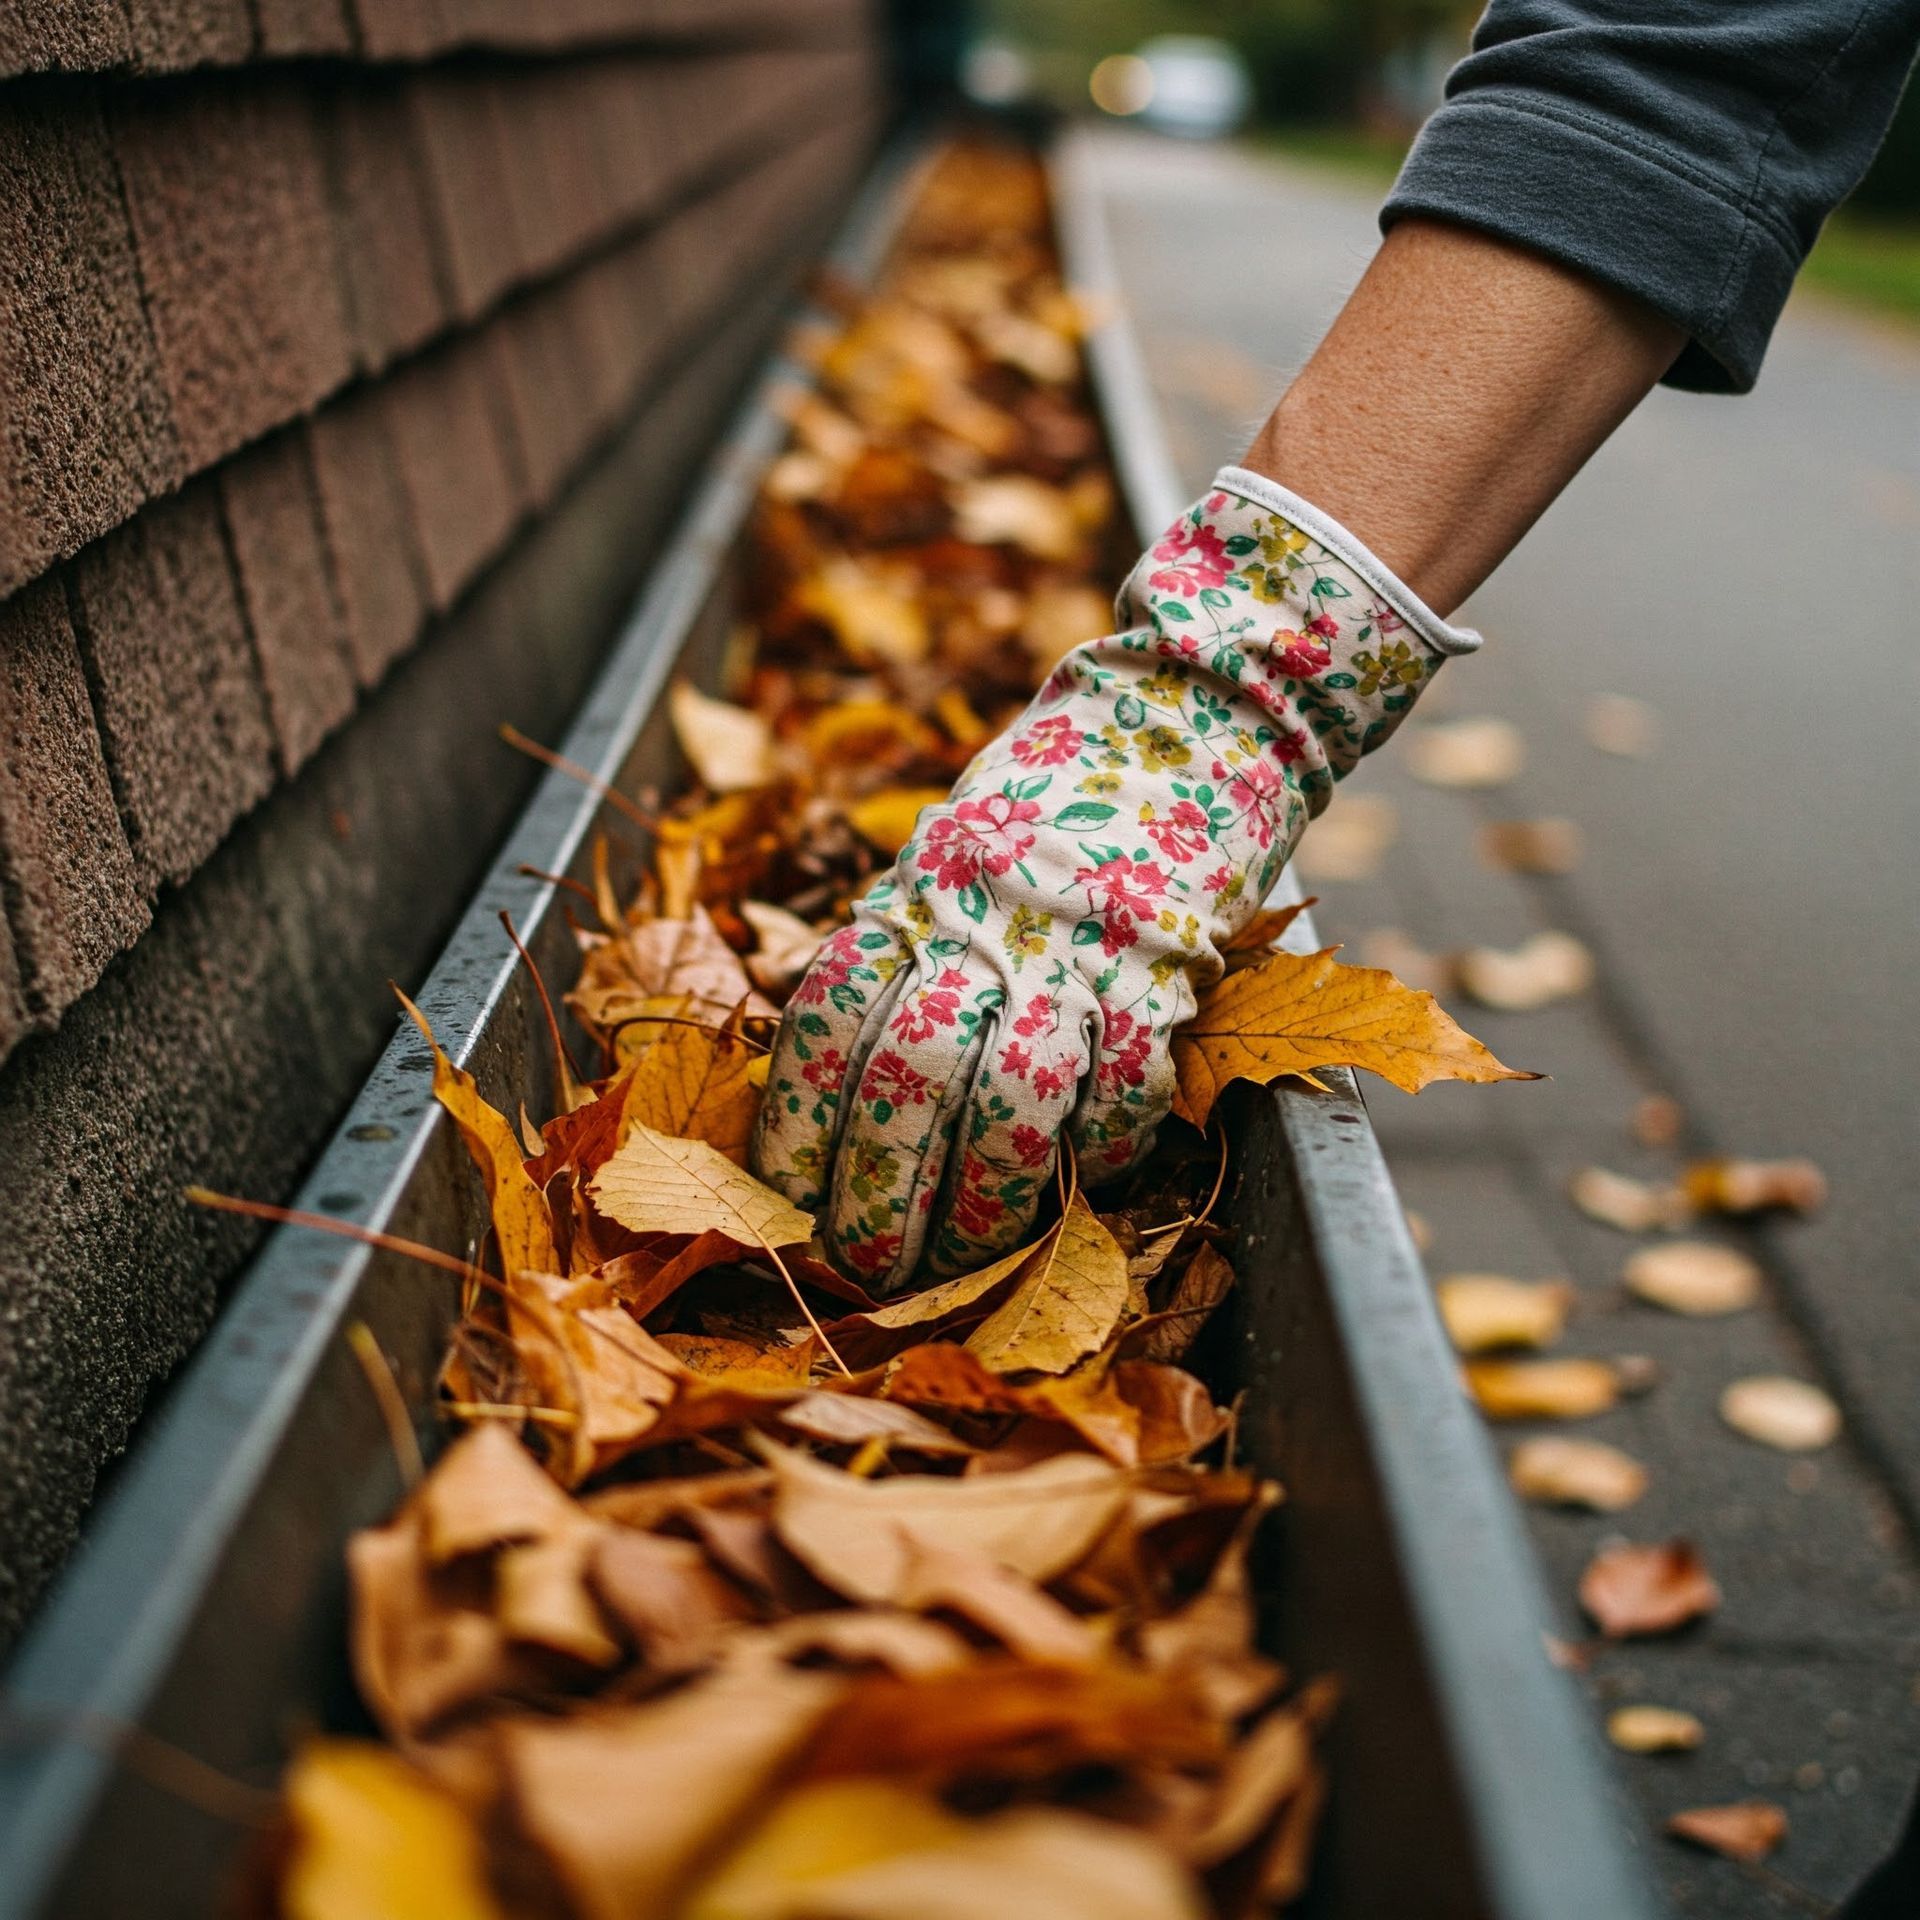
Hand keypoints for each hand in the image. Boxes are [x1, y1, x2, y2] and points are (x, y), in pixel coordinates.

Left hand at [751, 469, 1479, 1290]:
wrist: (1190, 713)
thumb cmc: (1048, 811)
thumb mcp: (944, 860)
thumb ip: (898, 954)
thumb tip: (831, 1101)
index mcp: (913, 890)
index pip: (826, 1021)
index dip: (796, 1128)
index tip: (786, 1208)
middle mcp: (983, 914)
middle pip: (909, 1074)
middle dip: (881, 1195)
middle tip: (869, 1271)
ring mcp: (1080, 938)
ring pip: (1014, 1096)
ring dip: (986, 1201)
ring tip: (964, 1261)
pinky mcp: (1171, 961)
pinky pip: (1128, 1083)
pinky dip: (1103, 1151)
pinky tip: (1082, 1189)